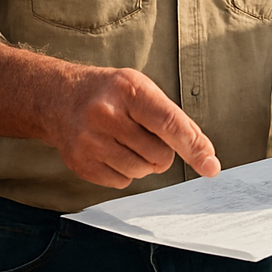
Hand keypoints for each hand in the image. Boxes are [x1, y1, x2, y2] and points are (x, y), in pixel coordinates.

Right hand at [47, 66, 220, 188]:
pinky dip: (126, 172)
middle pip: (159, 154)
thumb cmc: (112, 93)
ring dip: (146, 163)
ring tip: (130, 141)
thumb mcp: (144, 89)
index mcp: (129, 90)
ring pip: (142, 171)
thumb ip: (175, 118)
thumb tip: (205, 152)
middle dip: (164, 152)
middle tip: (149, 136)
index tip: (210, 165)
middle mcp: (107, 114)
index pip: (169, 123)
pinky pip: (122, 182)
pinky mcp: (80, 164)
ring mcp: (90, 141)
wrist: (61, 98)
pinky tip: (114, 151)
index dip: (193, 146)